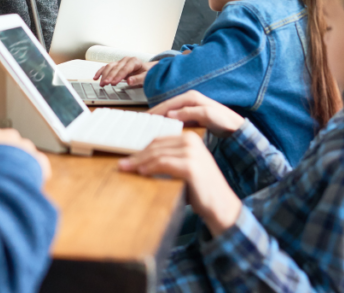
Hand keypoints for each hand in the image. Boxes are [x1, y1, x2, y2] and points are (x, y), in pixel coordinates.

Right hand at [0, 124, 51, 183]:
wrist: (0, 183)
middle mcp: (8, 134)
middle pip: (4, 144)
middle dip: (0, 156)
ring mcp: (26, 146)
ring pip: (22, 154)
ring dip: (16, 165)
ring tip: (8, 182)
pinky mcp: (39, 160)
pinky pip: (36, 166)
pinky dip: (32, 175)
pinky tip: (22, 185)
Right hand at [94, 57, 156, 87]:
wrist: (147, 69)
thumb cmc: (147, 73)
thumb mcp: (147, 76)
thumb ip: (138, 79)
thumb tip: (129, 81)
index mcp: (134, 61)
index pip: (124, 69)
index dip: (118, 76)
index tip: (114, 83)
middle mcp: (126, 60)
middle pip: (115, 68)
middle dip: (109, 76)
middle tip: (105, 83)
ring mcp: (120, 62)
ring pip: (109, 67)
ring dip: (104, 75)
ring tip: (101, 83)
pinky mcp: (116, 65)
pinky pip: (106, 67)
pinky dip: (100, 72)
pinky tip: (96, 77)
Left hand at [118, 132, 240, 236]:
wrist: (221, 206)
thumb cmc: (200, 189)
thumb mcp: (184, 168)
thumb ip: (168, 159)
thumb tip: (140, 160)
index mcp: (190, 138)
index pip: (159, 140)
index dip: (141, 149)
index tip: (128, 158)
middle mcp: (192, 141)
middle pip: (156, 146)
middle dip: (137, 155)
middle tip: (123, 164)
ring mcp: (192, 152)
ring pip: (157, 154)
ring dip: (139, 162)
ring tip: (127, 168)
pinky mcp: (190, 166)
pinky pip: (163, 163)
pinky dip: (150, 167)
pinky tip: (141, 172)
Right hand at [148, 90, 244, 137]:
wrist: (237, 129)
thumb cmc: (226, 121)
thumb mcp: (208, 115)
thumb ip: (190, 113)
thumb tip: (171, 114)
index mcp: (192, 97)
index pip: (169, 103)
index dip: (156, 110)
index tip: (146, 117)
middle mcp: (190, 99)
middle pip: (167, 105)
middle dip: (155, 112)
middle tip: (143, 121)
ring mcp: (191, 107)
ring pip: (170, 111)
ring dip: (160, 117)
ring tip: (149, 124)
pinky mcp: (192, 115)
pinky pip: (175, 117)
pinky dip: (167, 121)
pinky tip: (163, 127)